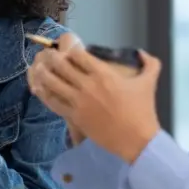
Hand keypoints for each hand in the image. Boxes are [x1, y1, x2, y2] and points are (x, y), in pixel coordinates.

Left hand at [27, 33, 162, 162]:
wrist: (136, 140)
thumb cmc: (143, 110)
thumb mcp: (149, 82)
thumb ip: (150, 63)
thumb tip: (140, 52)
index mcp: (104, 73)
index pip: (78, 54)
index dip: (69, 49)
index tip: (67, 49)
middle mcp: (88, 85)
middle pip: (61, 65)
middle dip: (52, 57)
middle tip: (47, 55)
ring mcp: (79, 102)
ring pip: (52, 82)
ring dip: (43, 73)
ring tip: (38, 68)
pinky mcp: (74, 117)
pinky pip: (53, 102)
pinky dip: (43, 94)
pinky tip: (38, 88)